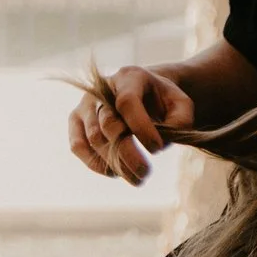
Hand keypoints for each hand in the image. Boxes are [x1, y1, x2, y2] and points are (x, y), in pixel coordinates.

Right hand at [68, 65, 194, 185]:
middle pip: (108, 125)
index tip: (157, 149)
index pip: (128, 103)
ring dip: (114, 164)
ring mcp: (85, 105)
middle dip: (128, 153)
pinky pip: (78, 146)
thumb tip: (164, 142)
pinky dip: (95, 163)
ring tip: (137, 178)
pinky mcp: (75, 120)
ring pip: (93, 139)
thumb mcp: (181, 103)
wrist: (144, 91)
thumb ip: (181, 119)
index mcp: (130, 78)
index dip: (141, 128)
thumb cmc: (163, 99)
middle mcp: (101, 89)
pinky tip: (116, 172)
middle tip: (146, 173)